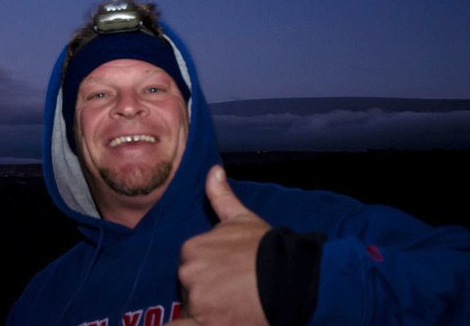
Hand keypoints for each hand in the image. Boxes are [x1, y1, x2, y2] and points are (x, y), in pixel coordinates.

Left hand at [167, 165, 270, 325]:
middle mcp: (187, 271)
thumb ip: (221, 196)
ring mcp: (196, 297)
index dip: (207, 275)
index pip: (190, 266)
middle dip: (206, 293)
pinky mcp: (205, 321)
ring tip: (235, 305)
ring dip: (208, 310)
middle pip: (189, 288)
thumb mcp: (243, 219)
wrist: (293, 275)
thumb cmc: (269, 248)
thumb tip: (213, 170)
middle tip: (233, 293)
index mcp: (191, 247)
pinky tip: (198, 324)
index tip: (226, 278)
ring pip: (193, 308)